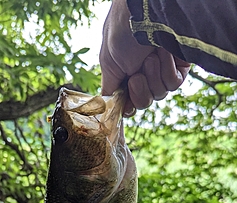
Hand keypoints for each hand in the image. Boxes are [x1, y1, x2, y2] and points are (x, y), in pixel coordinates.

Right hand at [99, 0, 190, 114]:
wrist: (148, 11)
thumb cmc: (123, 30)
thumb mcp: (108, 62)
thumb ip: (109, 87)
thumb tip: (107, 106)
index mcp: (125, 72)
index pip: (128, 101)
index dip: (127, 105)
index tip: (126, 105)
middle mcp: (144, 72)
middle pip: (143, 102)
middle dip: (139, 91)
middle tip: (136, 75)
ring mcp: (162, 70)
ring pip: (158, 95)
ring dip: (152, 77)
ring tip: (149, 56)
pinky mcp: (179, 67)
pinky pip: (172, 84)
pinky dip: (166, 71)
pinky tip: (164, 53)